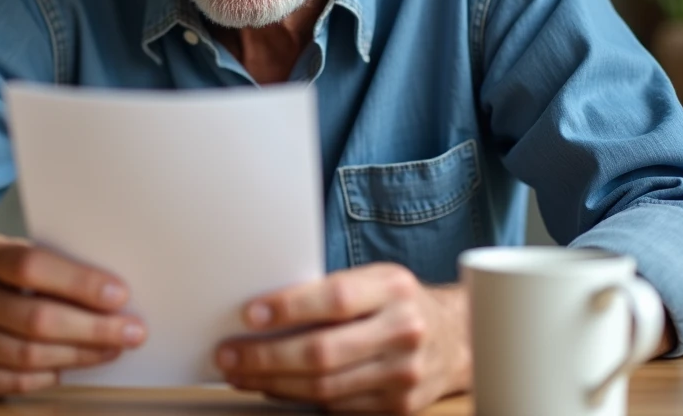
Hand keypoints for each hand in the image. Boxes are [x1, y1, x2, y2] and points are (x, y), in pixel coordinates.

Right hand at [0, 231, 145, 399]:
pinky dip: (53, 374)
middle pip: (38, 318)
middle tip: (132, 331)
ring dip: (82, 354)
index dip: (80, 282)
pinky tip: (74, 364)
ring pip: (32, 355)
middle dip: (94, 327)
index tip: (120, 295)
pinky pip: (17, 381)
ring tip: (112, 348)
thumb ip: (42, 265)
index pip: (32, 266)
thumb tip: (109, 289)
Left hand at [215, 263, 469, 413]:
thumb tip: (264, 307)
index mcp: (393, 288)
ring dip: (273, 382)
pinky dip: (298, 399)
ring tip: (240, 373)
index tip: (250, 314)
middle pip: (323, 352)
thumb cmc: (396, 302)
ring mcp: (404, 373)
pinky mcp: (399, 406)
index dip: (289, 307)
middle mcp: (404, 330)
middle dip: (266, 356)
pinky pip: (338, 408)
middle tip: (229, 355)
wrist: (453, 337)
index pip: (336, 299)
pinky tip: (274, 387)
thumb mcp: (373, 279)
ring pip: (325, 387)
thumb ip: (330, 290)